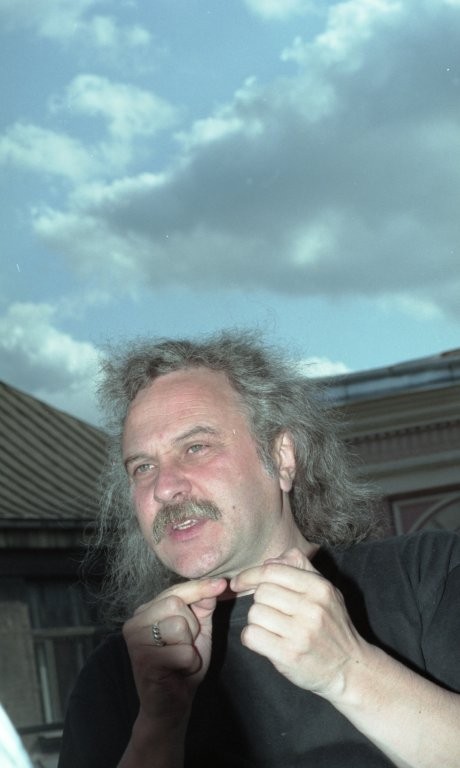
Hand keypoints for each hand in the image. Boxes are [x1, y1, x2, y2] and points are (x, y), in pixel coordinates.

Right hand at [122, 577, 226, 727]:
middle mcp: (134, 622)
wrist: (171, 705)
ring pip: (179, 626)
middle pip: (176, 603)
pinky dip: (189, 664)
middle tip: (185, 646)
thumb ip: (203, 606)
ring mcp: (136, 641)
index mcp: (145, 611)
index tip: (222, 583)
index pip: (175, 590)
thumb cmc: (183, 665)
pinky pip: (182, 652)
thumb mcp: (197, 630)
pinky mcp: (143, 661)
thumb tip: (217, 583)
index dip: (200, 587)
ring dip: (190, 647)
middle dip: (192, 626)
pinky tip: (178, 672)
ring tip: (180, 659)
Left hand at [230, 548, 367, 700]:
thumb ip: (300, 567)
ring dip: (257, 621)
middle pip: (261, 592)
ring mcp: (301, 633)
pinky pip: (251, 636)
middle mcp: (312, 608)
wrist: (350, 669)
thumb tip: (269, 561)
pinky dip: (252, 638)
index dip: (250, 574)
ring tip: (272, 628)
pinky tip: (265, 641)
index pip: (272, 571)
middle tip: (272, 613)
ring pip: (254, 613)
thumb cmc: (333, 626)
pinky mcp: (289, 655)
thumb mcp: (326, 591)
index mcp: (319, 588)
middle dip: (260, 601)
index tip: (239, 582)